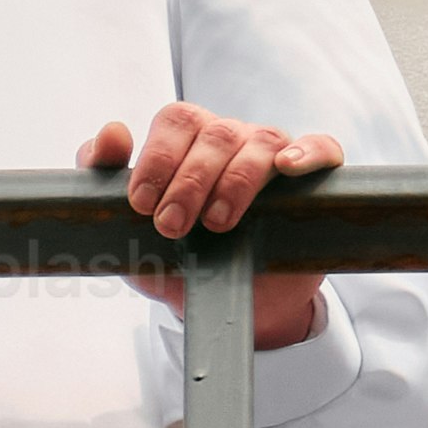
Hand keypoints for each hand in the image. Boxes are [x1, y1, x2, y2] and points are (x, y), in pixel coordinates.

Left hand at [88, 105, 343, 353]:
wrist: (237, 306)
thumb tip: (111, 133)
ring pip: (261, 141)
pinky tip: (288, 168)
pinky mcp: (315, 181)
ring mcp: (276, 154)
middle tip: (173, 225)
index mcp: (190, 140)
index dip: (157, 157)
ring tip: (217, 222)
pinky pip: (322, 148)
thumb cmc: (183, 258)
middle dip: (189, 180)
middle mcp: (233, 139)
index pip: (176, 121)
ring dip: (236, 180)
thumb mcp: (133, 231)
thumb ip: (105, 181)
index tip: (140, 203)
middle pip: (215, 133)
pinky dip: (308, 152)